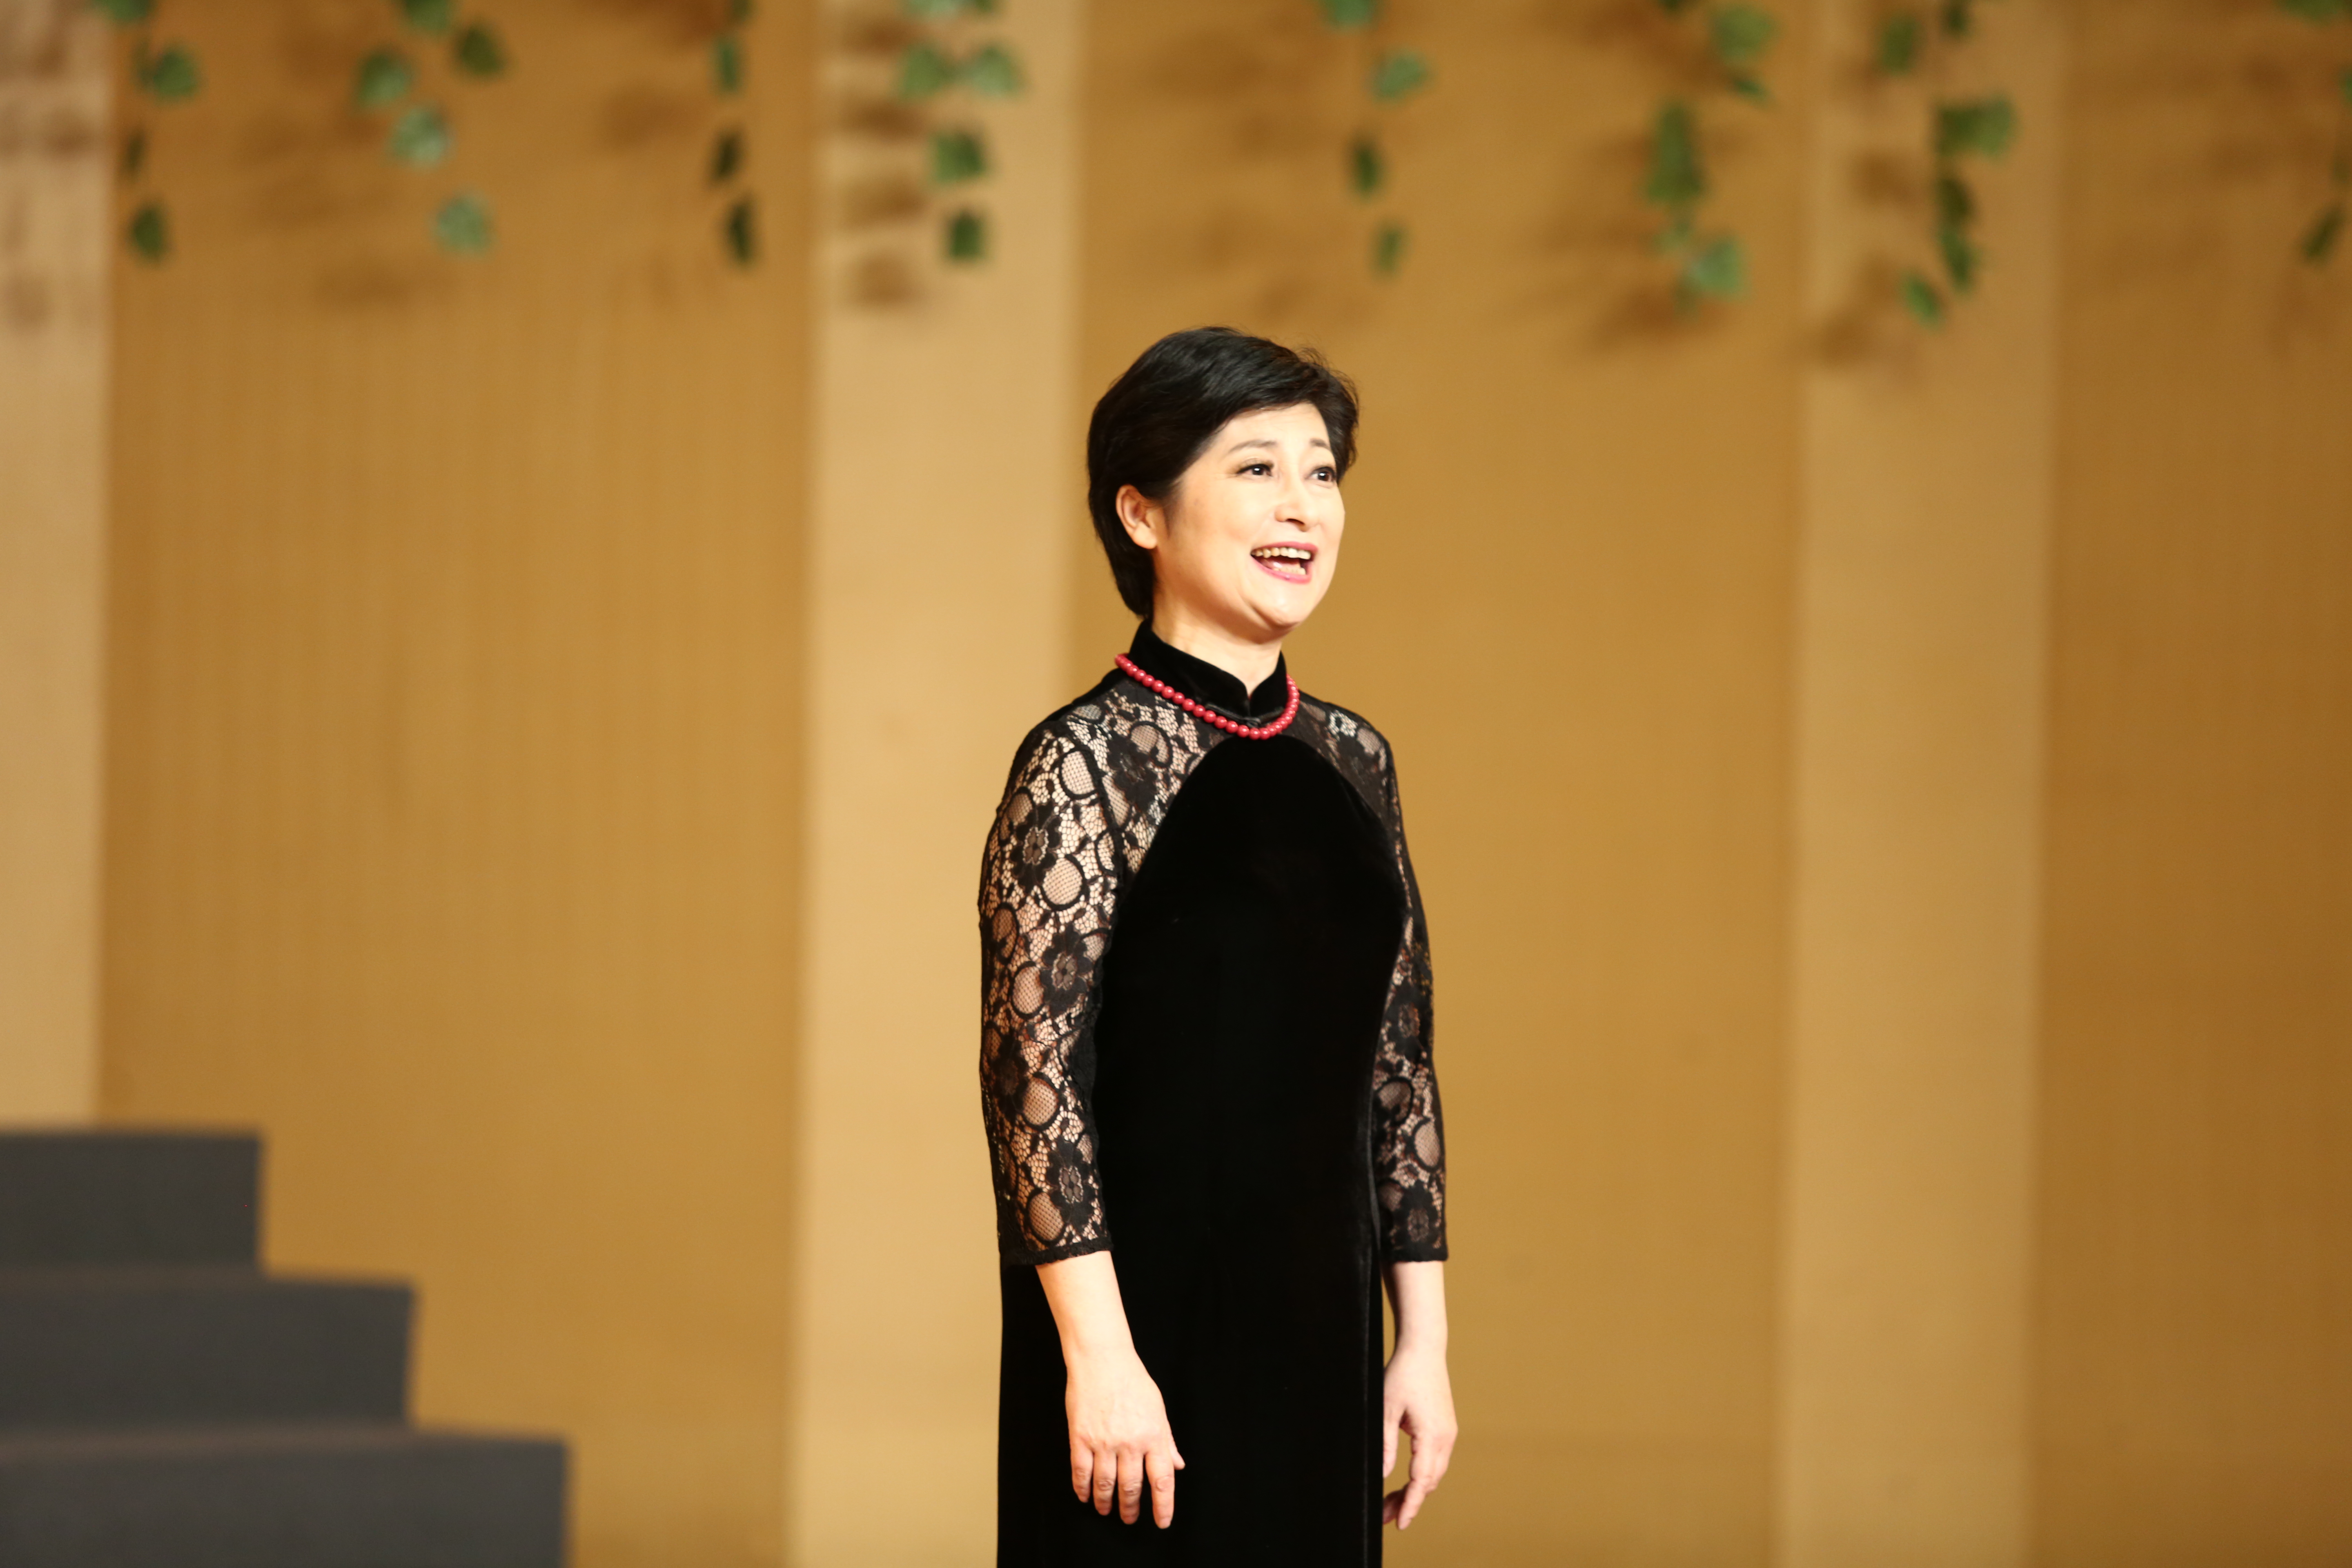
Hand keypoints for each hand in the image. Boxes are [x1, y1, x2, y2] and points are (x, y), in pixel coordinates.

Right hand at [1066, 1345, 1184, 1527]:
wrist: (1102, 1359)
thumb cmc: (1132, 1380)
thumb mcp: (1158, 1408)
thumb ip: (1167, 1440)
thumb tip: (1177, 1465)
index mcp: (1153, 1435)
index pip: (1162, 1480)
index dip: (1163, 1505)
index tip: (1162, 1522)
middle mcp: (1130, 1442)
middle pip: (1132, 1487)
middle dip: (1131, 1508)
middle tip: (1129, 1518)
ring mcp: (1104, 1441)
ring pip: (1105, 1484)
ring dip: (1106, 1502)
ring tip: (1106, 1510)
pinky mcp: (1080, 1437)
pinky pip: (1081, 1471)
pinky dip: (1083, 1488)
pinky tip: (1085, 1496)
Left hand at [1380, 1340, 1455, 1529]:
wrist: (1424, 1349)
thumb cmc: (1403, 1374)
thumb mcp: (1385, 1408)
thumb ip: (1384, 1444)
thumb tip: (1383, 1475)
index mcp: (1432, 1435)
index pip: (1421, 1481)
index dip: (1411, 1505)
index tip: (1400, 1523)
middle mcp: (1446, 1438)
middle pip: (1429, 1482)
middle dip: (1409, 1502)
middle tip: (1384, 1515)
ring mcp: (1448, 1434)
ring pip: (1434, 1474)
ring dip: (1415, 1490)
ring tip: (1390, 1503)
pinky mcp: (1445, 1429)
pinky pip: (1435, 1461)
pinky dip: (1421, 1476)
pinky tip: (1405, 1481)